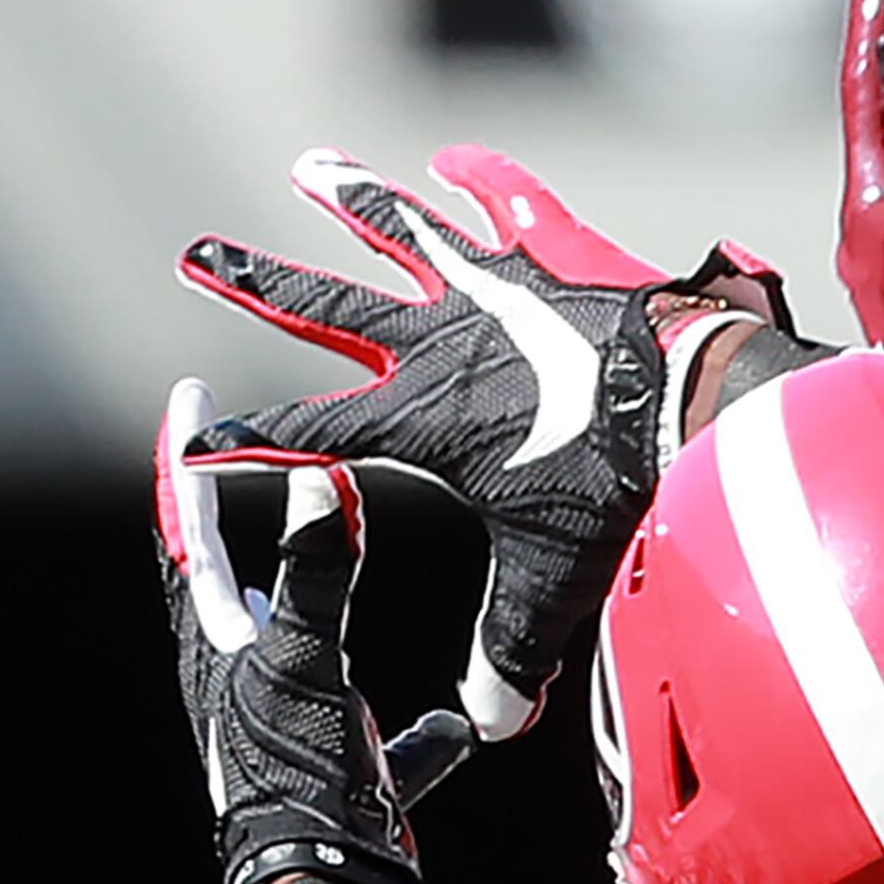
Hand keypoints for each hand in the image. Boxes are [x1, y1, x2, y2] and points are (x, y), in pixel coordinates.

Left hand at [156, 378, 455, 883]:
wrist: (326, 879)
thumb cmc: (297, 770)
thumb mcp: (306, 656)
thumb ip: (316, 570)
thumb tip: (319, 481)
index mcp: (219, 642)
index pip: (188, 528)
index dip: (186, 458)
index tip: (189, 397)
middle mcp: (247, 677)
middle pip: (239, 579)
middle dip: (251, 519)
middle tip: (266, 457)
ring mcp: (294, 723)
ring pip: (308, 647)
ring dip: (324, 601)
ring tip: (345, 557)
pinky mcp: (345, 768)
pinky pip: (386, 736)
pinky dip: (417, 727)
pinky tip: (458, 724)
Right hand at [178, 149, 780, 739]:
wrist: (689, 408)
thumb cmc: (616, 492)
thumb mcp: (552, 579)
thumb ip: (512, 647)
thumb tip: (495, 722)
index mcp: (418, 421)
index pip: (310, 435)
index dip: (250, 443)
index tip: (195, 440)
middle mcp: (437, 349)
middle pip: (327, 312)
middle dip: (258, 285)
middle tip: (194, 252)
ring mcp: (492, 300)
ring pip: (402, 238)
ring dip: (355, 204)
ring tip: (310, 168)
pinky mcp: (549, 271)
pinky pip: (504, 214)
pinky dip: (481, 184)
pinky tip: (456, 162)